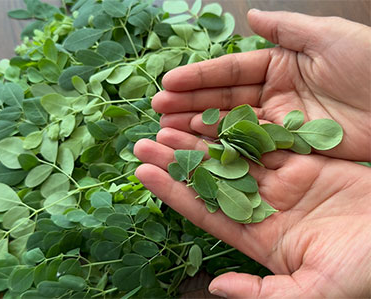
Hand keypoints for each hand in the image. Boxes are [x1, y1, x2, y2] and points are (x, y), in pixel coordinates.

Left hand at [133, 130, 370, 297]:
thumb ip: (264, 294)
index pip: (205, 210)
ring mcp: (283, 182)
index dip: (173, 192)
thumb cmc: (363, 271)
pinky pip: (265, 141)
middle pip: (211, 178)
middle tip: (145, 141)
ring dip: (200, 140)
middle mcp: (264, 206)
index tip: (144, 172)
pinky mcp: (304, 161)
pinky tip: (213, 114)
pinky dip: (239, 128)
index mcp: (260, 237)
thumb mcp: (314, 291)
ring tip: (168, 123)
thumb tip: (217, 288)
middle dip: (177, 160)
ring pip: (232, 155)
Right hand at [152, 10, 370, 160]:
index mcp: (278, 65)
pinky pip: (251, 148)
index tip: (168, 82)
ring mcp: (278, 123)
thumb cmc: (370, 64)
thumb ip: (286, 28)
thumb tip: (252, 16)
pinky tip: (199, 147)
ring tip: (167, 129)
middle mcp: (272, 94)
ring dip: (198, 127)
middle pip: (222, 100)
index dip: (198, 77)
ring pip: (231, 125)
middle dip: (188, 104)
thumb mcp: (328, 36)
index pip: (229, 72)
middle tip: (158, 110)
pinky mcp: (288, 148)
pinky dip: (224, 148)